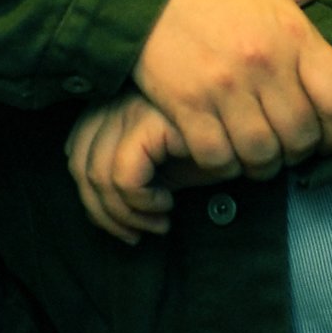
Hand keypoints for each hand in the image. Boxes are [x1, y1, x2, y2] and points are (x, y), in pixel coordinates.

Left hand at [65, 92, 201, 244]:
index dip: (93, 196)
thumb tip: (99, 205)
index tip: (123, 222)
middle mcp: (119, 97)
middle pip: (79, 162)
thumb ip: (129, 170)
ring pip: (98, 175)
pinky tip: (167, 207)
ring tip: (157, 223)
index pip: (75, 149)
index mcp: (118, 99)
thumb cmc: (213, 146)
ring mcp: (133, 106)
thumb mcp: (164, 161)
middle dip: (103, 212)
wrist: (256, 130)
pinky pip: (124, 177)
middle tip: (135, 235)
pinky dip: (140, 203)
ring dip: (126, 214)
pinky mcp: (151, 122)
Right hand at [132, 0, 331, 177]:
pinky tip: (225, 149)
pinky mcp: (186, 106)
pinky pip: (217, 159)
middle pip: (302, 137)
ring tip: (260, 151)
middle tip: (291, 144)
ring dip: (265, 163)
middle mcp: (263, 64)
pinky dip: (225, 165)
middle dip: (302, 150)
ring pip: (262, 155)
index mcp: (294, 33)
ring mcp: (223, 88)